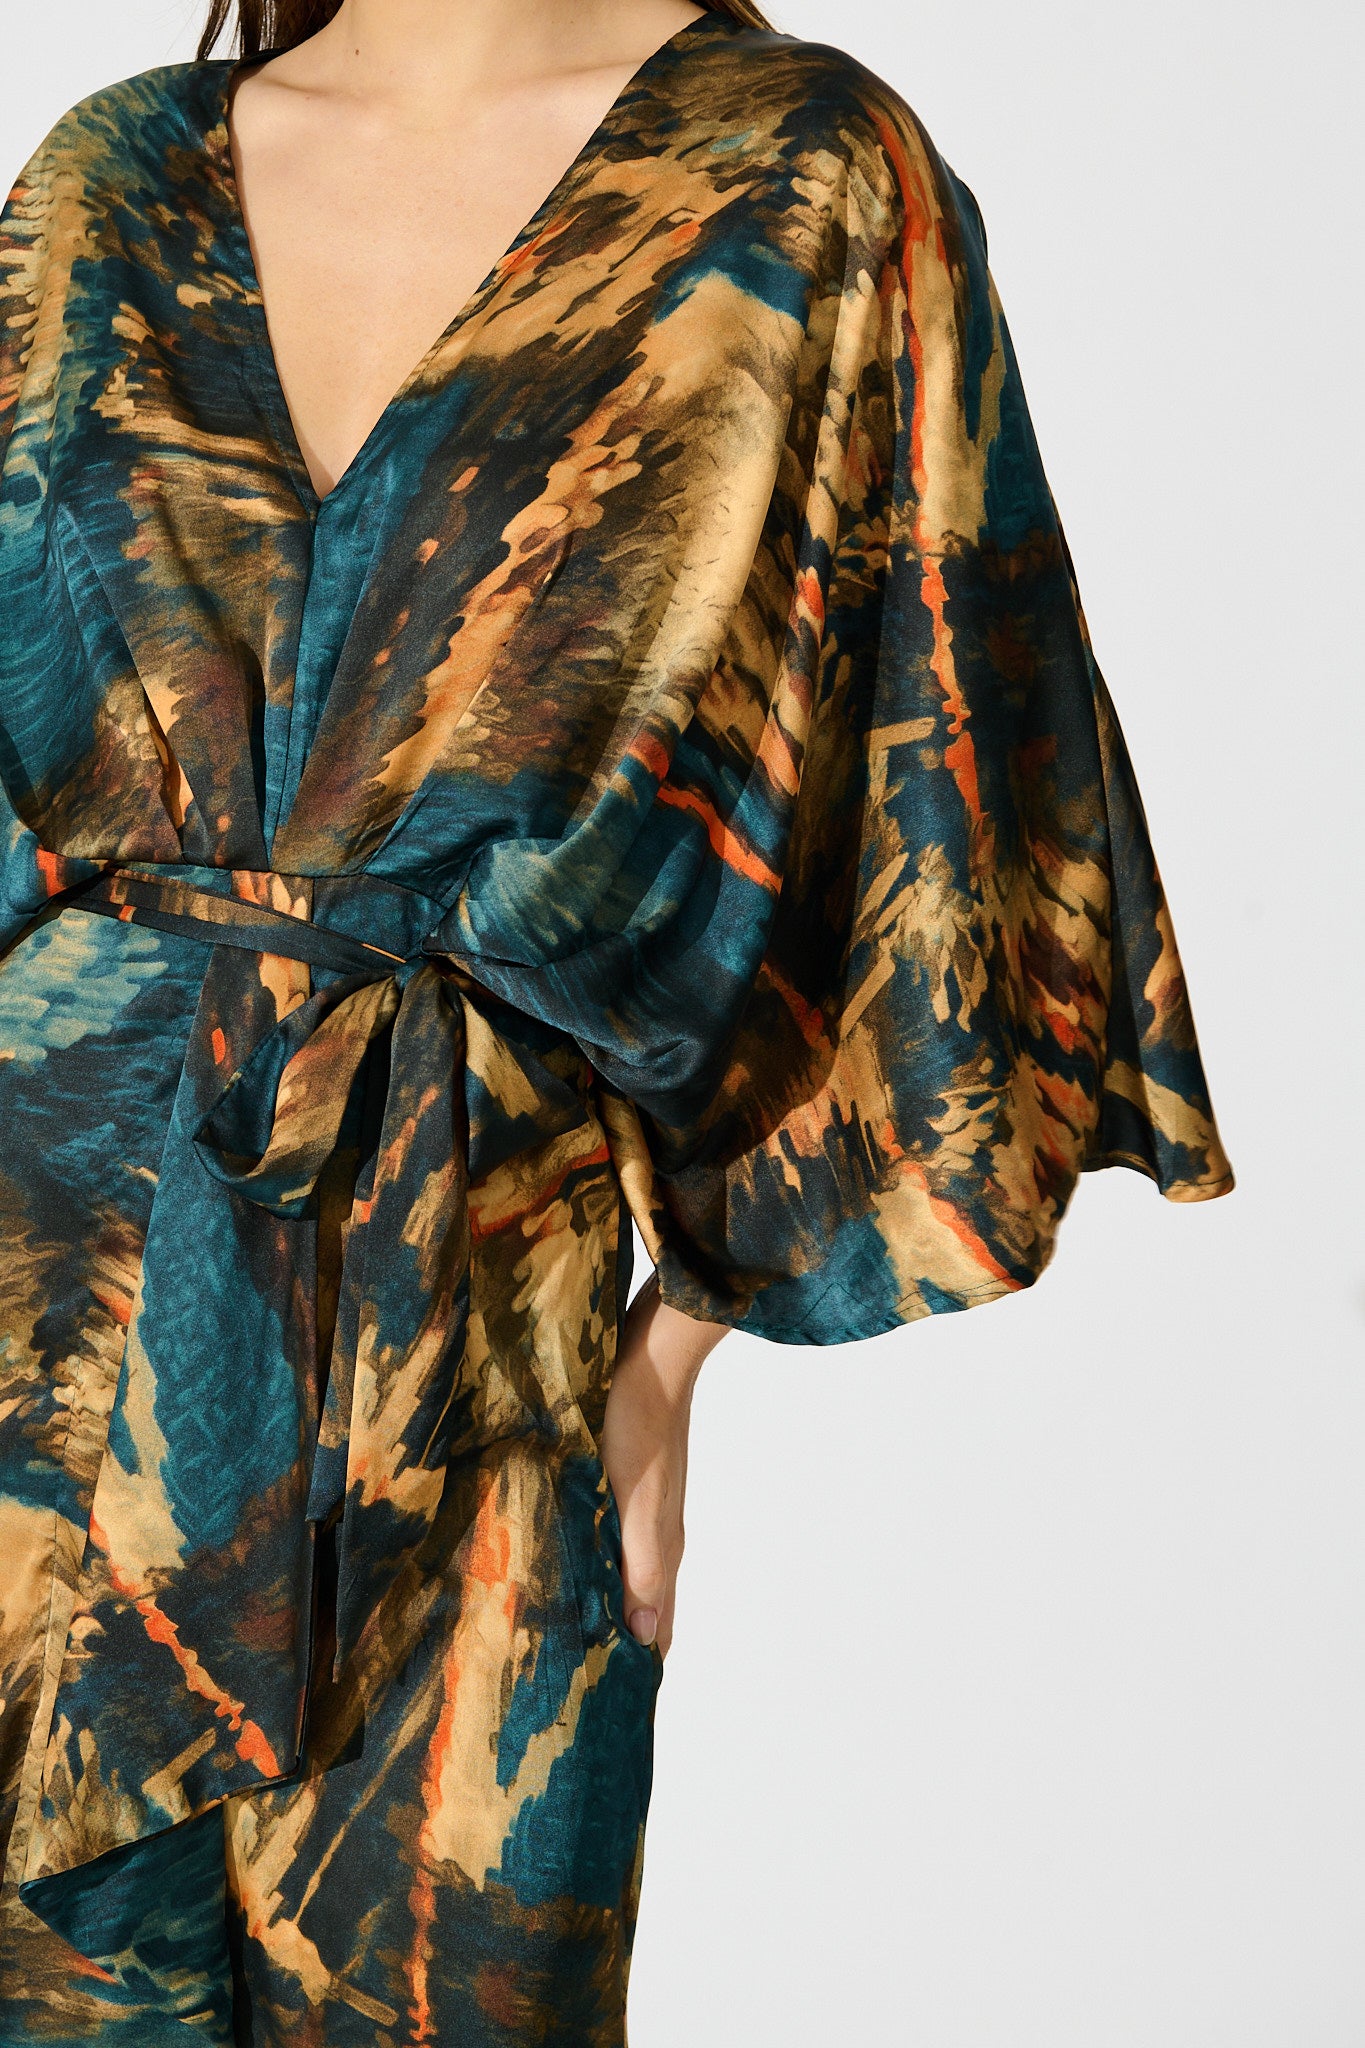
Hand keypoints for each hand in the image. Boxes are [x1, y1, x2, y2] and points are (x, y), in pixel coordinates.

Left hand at [599, 1272, 727, 1655]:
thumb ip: (642, 1566)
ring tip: (561, 1637)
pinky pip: (610, 1540)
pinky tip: (565, 1564)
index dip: (638, 1669)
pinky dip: (591, 1565)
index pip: (658, 1629)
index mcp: (660, 1548)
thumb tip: (647, 1635)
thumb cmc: (638, 1421)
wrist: (650, 1352)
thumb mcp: (635, 1499)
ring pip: (623, 1575)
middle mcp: (655, 1535)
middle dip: (615, 1647)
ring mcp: (640, 1508)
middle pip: (641, 1608)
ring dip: (600, 1607)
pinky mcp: (623, 1482)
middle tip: (571, 1684)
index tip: (607, 1709)